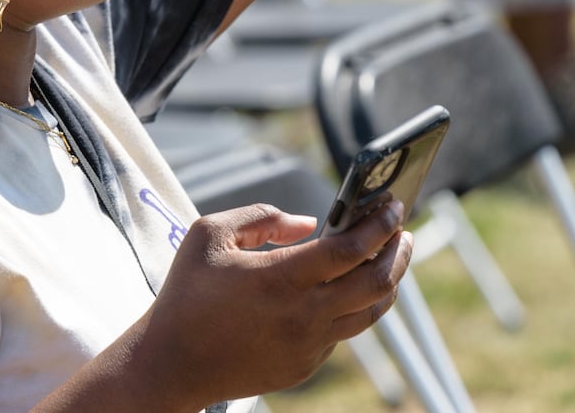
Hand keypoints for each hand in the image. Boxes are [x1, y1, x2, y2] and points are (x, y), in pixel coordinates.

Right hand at [136, 201, 410, 406]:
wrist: (172, 363)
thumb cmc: (186, 294)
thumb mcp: (210, 234)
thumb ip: (261, 217)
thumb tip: (308, 222)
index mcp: (282, 277)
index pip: (352, 249)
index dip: (379, 225)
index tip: (393, 207)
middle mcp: (304, 314)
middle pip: (376, 283)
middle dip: (398, 252)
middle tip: (402, 232)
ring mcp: (308, 345)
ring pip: (369, 313)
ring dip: (387, 283)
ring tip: (388, 260)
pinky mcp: (305, 366)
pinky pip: (341, 333)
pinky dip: (352, 308)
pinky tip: (346, 292)